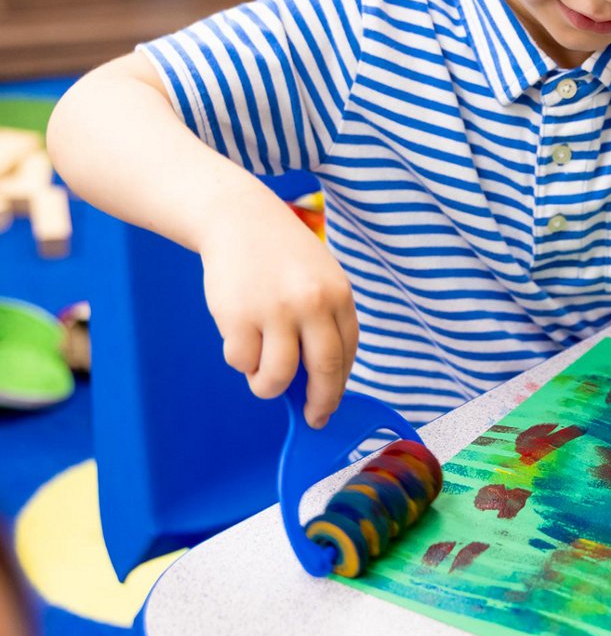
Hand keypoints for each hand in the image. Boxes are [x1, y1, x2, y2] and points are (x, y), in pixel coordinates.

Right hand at [198, 188, 357, 427]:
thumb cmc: (280, 254)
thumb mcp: (318, 278)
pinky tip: (239, 336)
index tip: (329, 406)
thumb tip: (321, 380)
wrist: (238, 218)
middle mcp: (312, 303)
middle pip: (324, 372)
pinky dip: (240, 360)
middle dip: (318, 403)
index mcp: (338, 294)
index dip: (337, 387)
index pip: (347, 355)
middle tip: (311, 417)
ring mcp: (275, 310)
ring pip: (277, 377)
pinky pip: (242, 362)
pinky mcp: (238, 316)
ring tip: (260, 371)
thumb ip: (324, 321)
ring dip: (267, 385)